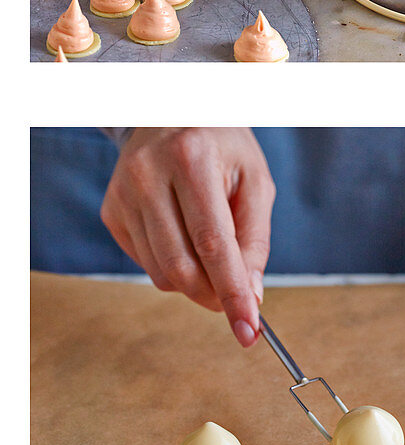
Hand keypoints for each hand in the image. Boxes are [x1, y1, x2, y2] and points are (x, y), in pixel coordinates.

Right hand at [101, 128, 275, 345]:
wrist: (173, 113)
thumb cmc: (223, 147)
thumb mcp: (255, 180)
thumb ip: (255, 239)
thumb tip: (250, 296)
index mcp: (191, 158)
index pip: (213, 243)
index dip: (232, 292)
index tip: (248, 330)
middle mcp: (147, 174)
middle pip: (181, 266)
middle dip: (214, 296)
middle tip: (238, 300)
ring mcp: (122, 193)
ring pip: (161, 273)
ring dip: (195, 283)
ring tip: (214, 254)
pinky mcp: (110, 209)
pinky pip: (146, 262)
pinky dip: (174, 265)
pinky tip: (184, 234)